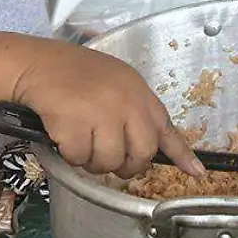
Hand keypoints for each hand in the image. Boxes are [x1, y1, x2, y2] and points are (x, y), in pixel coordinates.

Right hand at [9, 39, 203, 178]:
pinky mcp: (77, 126)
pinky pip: (80, 159)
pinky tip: (65, 135)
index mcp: (140, 94)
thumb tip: (149, 148)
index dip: (182, 155)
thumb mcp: (119, 85)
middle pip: (141, 155)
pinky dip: (70, 155)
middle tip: (108, 159)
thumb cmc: (78, 75)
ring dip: (93, 161)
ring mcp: (103, 115)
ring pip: (108, 162)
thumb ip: (135, 112)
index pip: (166, 129)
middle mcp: (127, 105)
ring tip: (82, 140)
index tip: (196, 172)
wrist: (41, 64)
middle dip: (126, 166)